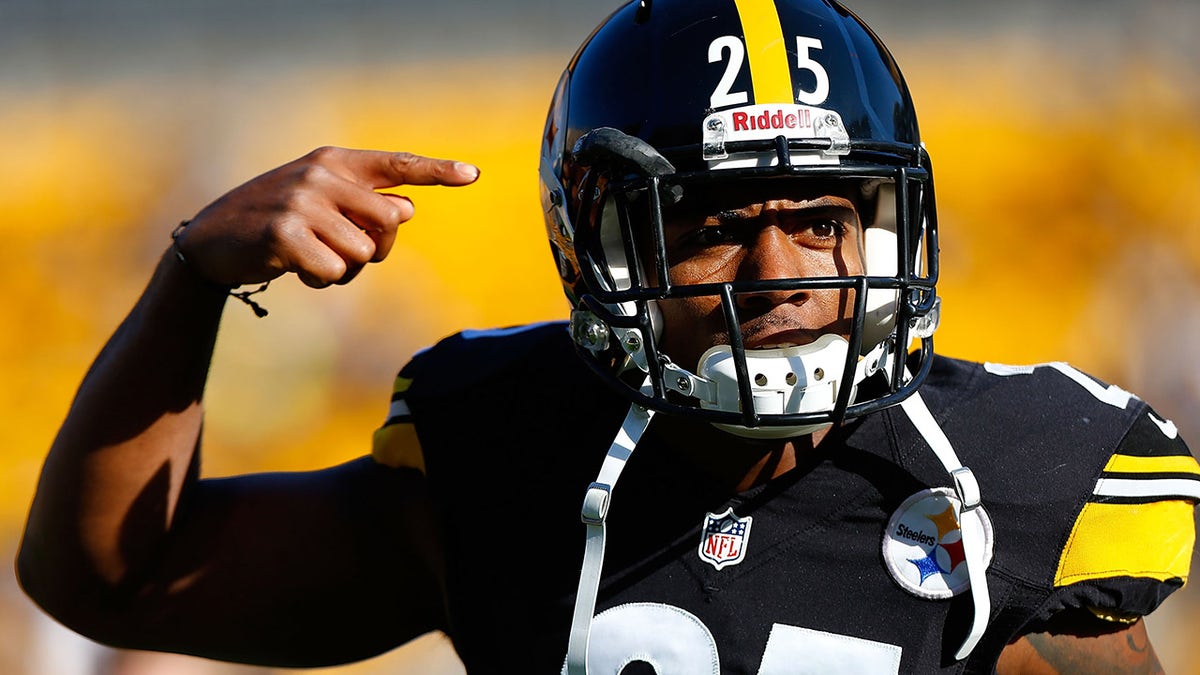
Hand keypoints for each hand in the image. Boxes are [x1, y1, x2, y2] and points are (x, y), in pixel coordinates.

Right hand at [174, 147, 479, 287]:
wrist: (210, 241)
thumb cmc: (278, 224)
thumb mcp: (321, 204)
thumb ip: (366, 205)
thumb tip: (407, 208)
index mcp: (334, 162)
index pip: (397, 164)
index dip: (438, 171)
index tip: (473, 175)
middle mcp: (321, 175)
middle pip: (392, 220)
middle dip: (376, 247)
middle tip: (340, 248)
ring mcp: (302, 202)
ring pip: (364, 252)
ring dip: (343, 268)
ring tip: (309, 255)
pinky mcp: (285, 234)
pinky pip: (335, 273)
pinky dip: (320, 280)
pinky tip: (292, 267)